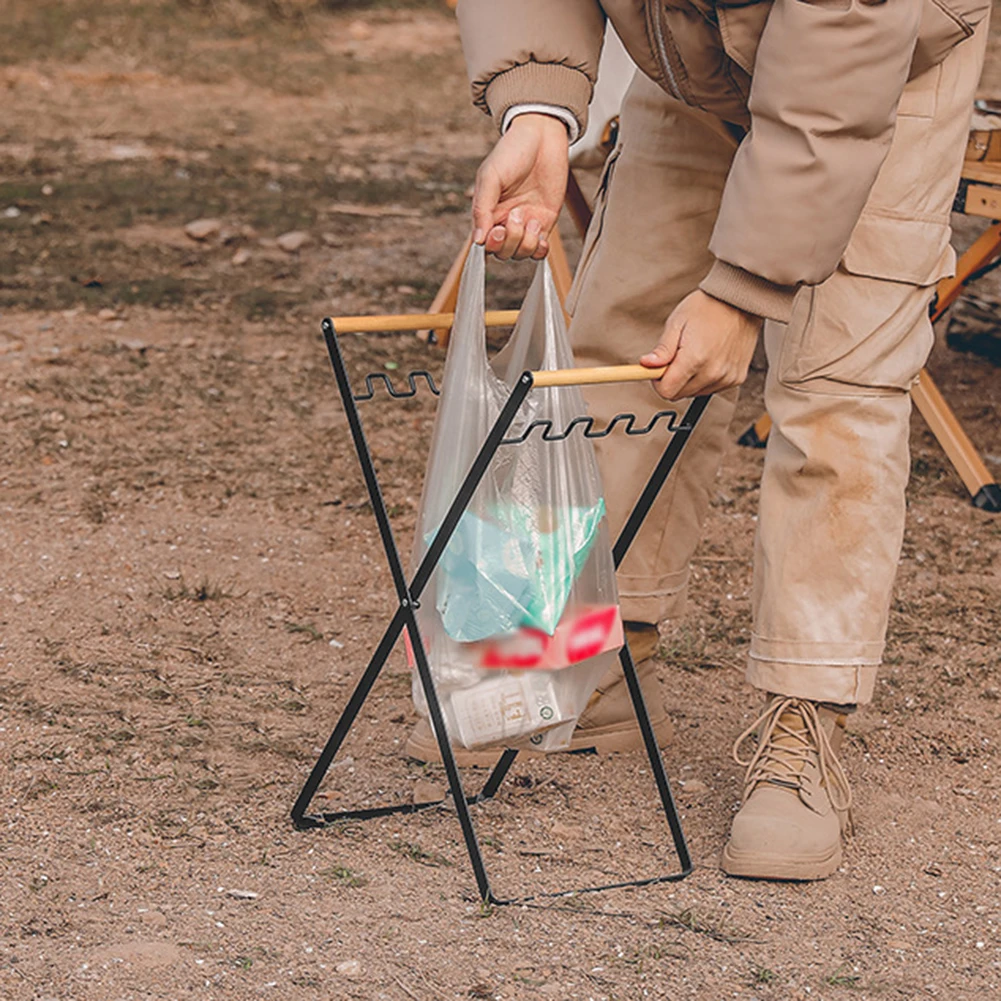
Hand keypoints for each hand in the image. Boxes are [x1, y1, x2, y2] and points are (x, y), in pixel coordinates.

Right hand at [472, 113, 569, 259]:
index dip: (490, 245)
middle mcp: (505, 221)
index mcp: (487, 212)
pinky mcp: (545, 222)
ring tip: (530, 218)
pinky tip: (539, 232)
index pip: (484, 244)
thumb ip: (481, 209)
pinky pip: (539, 250)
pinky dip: (539, 249)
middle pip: (502, 253)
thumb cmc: (512, 152)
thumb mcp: (490, 177)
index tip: (496, 230)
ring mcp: (525, 224)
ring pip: (520, 254)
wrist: (541, 136)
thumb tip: (477, 241)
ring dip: (525, 242)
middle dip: (509, 242)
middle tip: (516, 215)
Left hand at [639, 290, 763, 398]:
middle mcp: (713, 372)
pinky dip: (705, 378)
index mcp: (695, 359)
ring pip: (694, 393)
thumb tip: (646, 365)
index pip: (666, 391)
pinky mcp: (736, 378)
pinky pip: (711, 388)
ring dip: (689, 379)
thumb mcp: (677, 323)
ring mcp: (727, 377)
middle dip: (672, 379)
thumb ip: (662, 349)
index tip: (659, 367)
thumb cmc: (707, 308)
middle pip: (679, 394)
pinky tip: (710, 358)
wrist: (740, 301)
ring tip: (696, 353)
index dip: (657, 380)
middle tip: (678, 355)